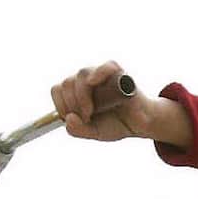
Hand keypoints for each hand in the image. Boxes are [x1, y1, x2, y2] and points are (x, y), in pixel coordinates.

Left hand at [51, 62, 168, 142]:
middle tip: (86, 118)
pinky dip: (99, 73)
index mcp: (77, 90)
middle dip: (72, 104)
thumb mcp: (93, 132)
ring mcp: (103, 75)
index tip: (73, 118)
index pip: (57, 89)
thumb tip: (68, 118)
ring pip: (81, 74)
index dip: (60, 105)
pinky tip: (94, 82)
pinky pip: (106, 66)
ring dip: (81, 96)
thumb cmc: (116, 124)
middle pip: (67, 83)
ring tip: (91, 112)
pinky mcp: (120, 74)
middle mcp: (88, 80)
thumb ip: (77, 130)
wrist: (139, 125)